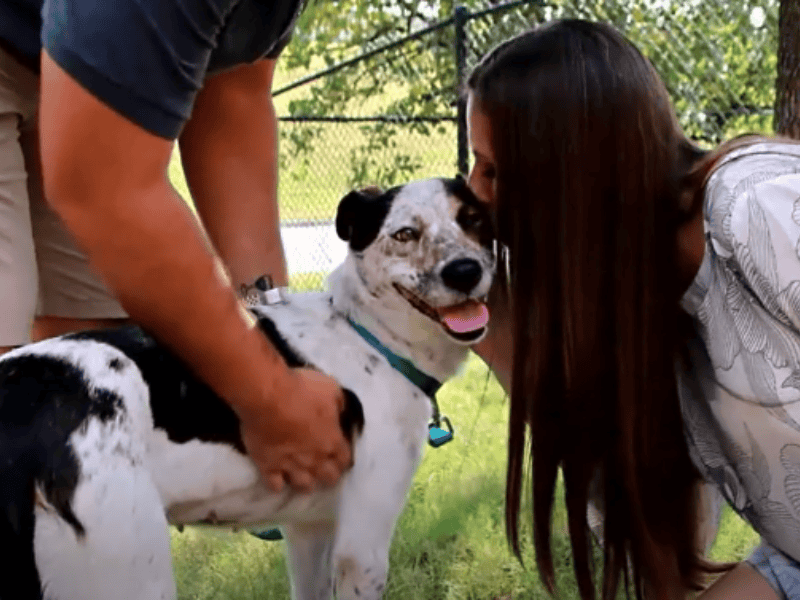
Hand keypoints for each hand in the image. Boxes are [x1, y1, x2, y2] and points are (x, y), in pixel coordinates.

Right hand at [239, 367, 354, 492]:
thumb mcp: (330, 388)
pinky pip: (274, 485)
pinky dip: (277, 484)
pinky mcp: (268, 467)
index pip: (345, 459)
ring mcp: (291, 466)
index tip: (340, 455)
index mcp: (332, 441)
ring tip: (303, 478)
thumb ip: (338, 403)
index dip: (343, 458)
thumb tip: (341, 410)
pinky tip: (278, 479)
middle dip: (329, 475)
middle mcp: (315, 459)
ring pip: (304, 486)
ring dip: (306, 483)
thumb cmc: (302, 390)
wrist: (268, 396)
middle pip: (328, 478)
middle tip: (324, 469)